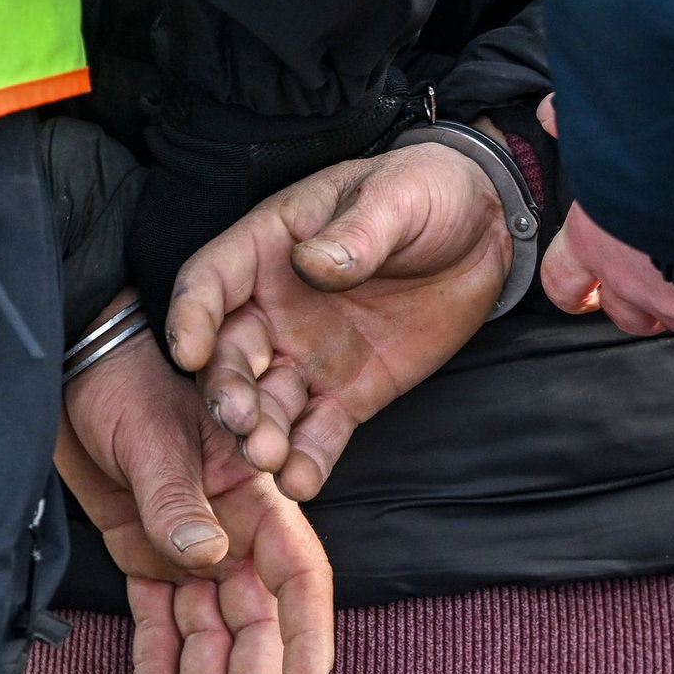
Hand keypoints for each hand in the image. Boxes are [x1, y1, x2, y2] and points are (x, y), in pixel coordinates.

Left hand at [60, 294, 332, 673]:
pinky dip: (157, 664)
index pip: (296, 570)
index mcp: (252, 493)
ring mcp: (188, 547)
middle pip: (253, 617)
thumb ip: (177, 499)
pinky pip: (158, 621)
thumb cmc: (122, 381)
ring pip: (207, 631)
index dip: (307, 630)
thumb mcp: (152, 434)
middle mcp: (229, 528)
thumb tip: (206, 559)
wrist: (67, 367)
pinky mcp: (144, 556)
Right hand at [166, 143, 511, 500]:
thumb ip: (356, 233)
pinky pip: (319, 432)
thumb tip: (313, 264)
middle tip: (241, 420)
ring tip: (268, 458)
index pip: (210, 282)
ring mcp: (308, 355)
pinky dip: (307, 460)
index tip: (190, 350)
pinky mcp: (348, 394)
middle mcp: (274, 308)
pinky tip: (302, 480)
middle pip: (230, 355)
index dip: (192, 315)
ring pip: (268, 402)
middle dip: (228, 390)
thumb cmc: (426, 192)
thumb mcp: (396, 197)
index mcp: (268, 248)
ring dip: (261, 433)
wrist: (483, 230)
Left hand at [534, 94, 673, 336]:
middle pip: (627, 315)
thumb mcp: (610, 127)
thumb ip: (579, 126)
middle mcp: (637, 285)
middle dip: (640, 299)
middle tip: (661, 270)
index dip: (574, 288)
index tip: (584, 287)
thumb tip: (553, 115)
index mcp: (595, 243)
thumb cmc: (671, 146)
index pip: (564, 284)